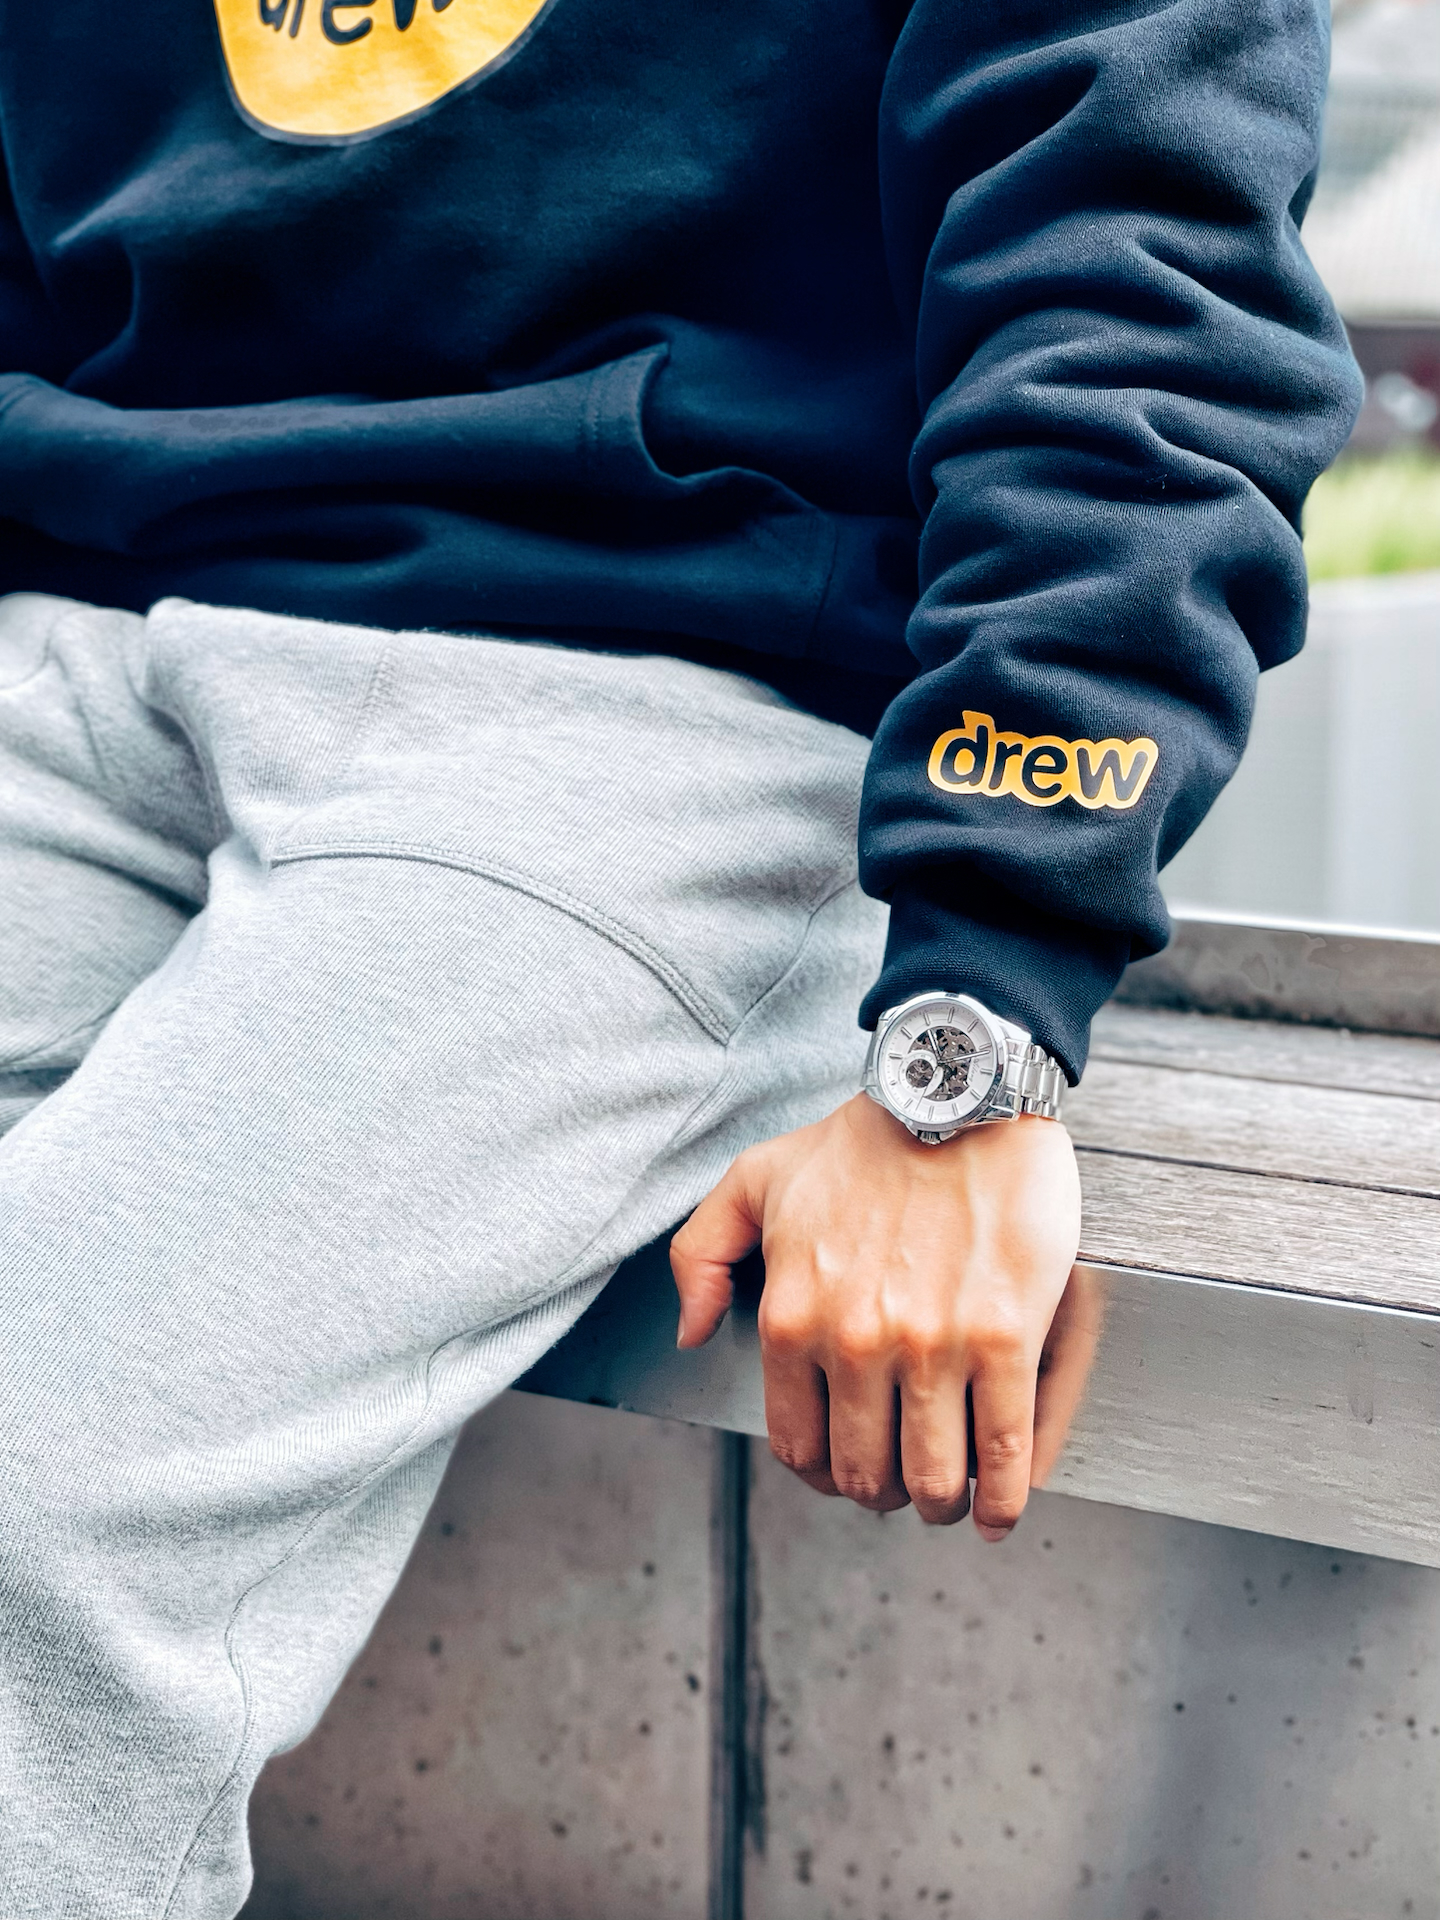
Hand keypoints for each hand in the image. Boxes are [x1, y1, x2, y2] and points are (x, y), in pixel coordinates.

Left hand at [670, 1094, 1095, 1535]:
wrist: (957, 1093)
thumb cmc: (864, 1137)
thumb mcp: (754, 1180)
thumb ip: (701, 1255)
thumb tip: (694, 1333)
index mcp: (792, 1316)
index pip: (798, 1445)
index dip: (825, 1472)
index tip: (850, 1468)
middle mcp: (856, 1343)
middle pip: (869, 1475)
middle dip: (888, 1492)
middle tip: (909, 1479)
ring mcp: (933, 1346)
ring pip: (936, 1477)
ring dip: (945, 1501)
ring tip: (956, 1492)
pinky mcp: (1004, 1338)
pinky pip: (1005, 1451)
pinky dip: (1005, 1496)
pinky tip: (1003, 1504)